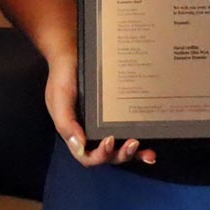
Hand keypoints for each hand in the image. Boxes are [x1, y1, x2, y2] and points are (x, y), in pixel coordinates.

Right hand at [42, 53, 153, 167]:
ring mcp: (104, 126)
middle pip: (107, 156)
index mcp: (75, 133)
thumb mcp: (58, 99)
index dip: (100, 155)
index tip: (109, 140)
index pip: (87, 156)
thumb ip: (66, 123)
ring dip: (134, 155)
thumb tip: (80, 147)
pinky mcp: (116, 116)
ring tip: (148, 153)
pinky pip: (128, 131)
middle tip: (133, 143)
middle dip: (121, 155)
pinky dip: (139, 143)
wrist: (71, 52)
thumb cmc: (62, 77)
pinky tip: (151, 144)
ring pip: (120, 149)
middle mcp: (90, 133)